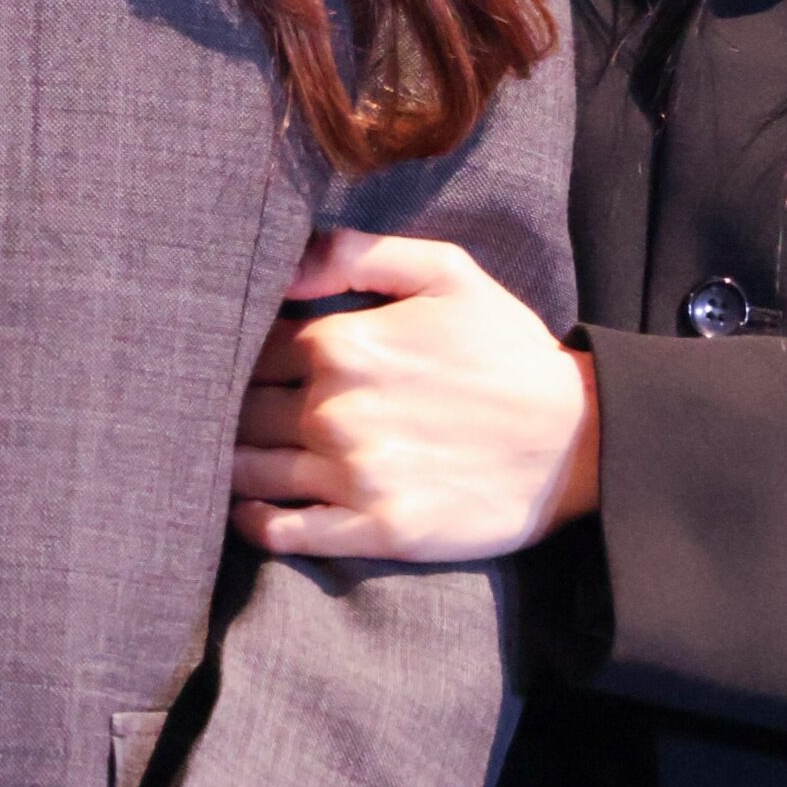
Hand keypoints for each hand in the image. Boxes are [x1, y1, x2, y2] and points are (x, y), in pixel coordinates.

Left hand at [230, 228, 599, 562]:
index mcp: (345, 343)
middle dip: (224, 404)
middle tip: (211, 406)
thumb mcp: (445, 271)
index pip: (251, 344)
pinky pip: (285, 532)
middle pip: (241, 409)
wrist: (575, 439)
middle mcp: (337, 411)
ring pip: (252, 471)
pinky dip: (254, 521)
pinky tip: (245, 508)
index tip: (228, 353)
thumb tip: (287, 262)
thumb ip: (357, 253)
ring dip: (229, 461)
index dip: (235, 347)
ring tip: (220, 454)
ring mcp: (355, 477)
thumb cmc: (506, 346)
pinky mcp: (376, 531)